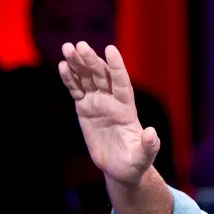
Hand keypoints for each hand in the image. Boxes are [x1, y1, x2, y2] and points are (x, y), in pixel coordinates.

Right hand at [59, 42, 158, 185]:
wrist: (119, 168)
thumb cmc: (135, 162)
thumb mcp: (144, 157)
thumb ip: (149, 146)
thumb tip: (151, 133)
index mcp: (127, 109)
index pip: (122, 82)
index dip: (117, 66)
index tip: (110, 49)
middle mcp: (113, 101)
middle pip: (102, 76)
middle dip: (91, 60)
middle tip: (80, 45)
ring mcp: (98, 103)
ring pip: (87, 79)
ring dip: (77, 63)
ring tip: (67, 48)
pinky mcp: (85, 109)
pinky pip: (76, 91)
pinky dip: (69, 79)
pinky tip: (62, 66)